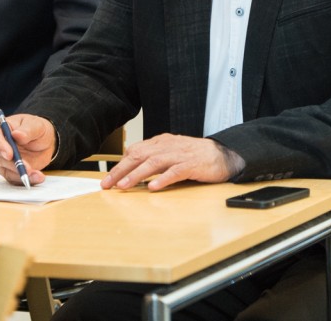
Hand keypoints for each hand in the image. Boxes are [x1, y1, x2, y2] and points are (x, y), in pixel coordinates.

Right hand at [0, 113, 56, 185]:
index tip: (10, 155)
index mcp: (0, 130)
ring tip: (37, 175)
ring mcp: (2, 160)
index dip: (0, 147)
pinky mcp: (10, 172)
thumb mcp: (36, 125)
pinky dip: (27, 180)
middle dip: (13, 165)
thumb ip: (27, 130)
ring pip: (7, 171)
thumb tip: (16, 134)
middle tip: (27, 168)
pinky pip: (15, 179)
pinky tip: (37, 177)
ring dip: (21, 174)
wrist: (44, 142)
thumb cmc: (36, 129)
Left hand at [101, 134, 244, 190]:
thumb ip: (154, 158)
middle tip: (108, 184)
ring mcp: (179, 155)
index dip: (120, 165)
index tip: (108, 179)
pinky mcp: (192, 165)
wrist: (222, 154)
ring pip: (153, 163)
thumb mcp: (170, 153)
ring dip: (137, 175)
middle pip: (139, 155)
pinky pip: (175, 171)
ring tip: (124, 186)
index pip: (134, 151)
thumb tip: (132, 170)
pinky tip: (153, 187)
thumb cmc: (195, 156)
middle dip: (121, 170)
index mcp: (160, 142)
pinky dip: (163, 179)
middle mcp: (167, 146)